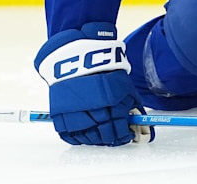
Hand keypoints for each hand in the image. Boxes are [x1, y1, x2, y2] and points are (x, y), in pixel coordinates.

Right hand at [34, 22, 153, 145]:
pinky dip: (76, 138)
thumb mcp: (123, 83)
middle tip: (114, 138)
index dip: (124, 135)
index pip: (120, 128)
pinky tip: (83, 137)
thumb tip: (135, 119)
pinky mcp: (60, 112)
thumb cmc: (102, 68)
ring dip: (95, 139)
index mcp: (112, 101)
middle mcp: (94, 108)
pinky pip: (68, 133)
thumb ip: (130, 102)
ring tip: (100, 137)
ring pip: (87, 136)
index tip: (126, 136)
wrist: (75, 56)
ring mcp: (76, 111)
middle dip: (111, 138)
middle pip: (104, 134)